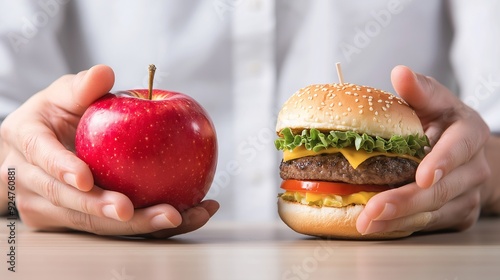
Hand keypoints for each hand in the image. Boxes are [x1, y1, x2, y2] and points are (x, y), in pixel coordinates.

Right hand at [0, 65, 218, 236]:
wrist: (44, 145)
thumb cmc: (58, 115)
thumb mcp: (64, 94)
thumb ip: (82, 87)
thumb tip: (105, 73)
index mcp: (25, 142)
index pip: (40, 156)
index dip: (61, 168)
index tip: (86, 179)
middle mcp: (29, 181)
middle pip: (66, 202)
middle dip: (100, 209)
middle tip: (132, 209)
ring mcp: (46, 207)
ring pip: (91, 224)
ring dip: (135, 225)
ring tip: (176, 216)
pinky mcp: (71, 223)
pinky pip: (110, 229)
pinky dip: (148, 226)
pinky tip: (186, 216)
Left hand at [356, 65, 490, 234]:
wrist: (467, 153)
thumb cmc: (442, 121)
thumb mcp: (434, 101)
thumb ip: (419, 90)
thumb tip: (399, 72)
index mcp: (470, 134)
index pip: (459, 149)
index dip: (442, 163)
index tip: (422, 176)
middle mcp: (474, 168)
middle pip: (441, 190)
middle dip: (405, 201)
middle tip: (372, 211)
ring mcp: (468, 195)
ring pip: (434, 212)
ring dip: (399, 220)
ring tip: (366, 224)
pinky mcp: (458, 215)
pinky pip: (431, 224)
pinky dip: (403, 226)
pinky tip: (377, 227)